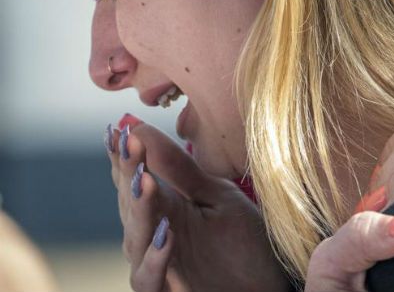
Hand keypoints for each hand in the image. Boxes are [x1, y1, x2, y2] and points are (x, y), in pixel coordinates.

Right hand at [107, 117, 290, 291]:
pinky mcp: (164, 291)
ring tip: (145, 181)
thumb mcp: (218, 198)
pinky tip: (168, 233)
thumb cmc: (242, 245)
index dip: (124, 155)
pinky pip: (149, 278)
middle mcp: (151, 235)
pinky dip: (156, 257)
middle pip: (130, 203)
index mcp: (163, 208)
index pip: (134, 178)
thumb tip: (140, 127)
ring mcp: (155, 265)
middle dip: (129, 172)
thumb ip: (182, 170)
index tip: (120, 127)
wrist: (265, 288)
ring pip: (136, 238)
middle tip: (129, 143)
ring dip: (140, 209)